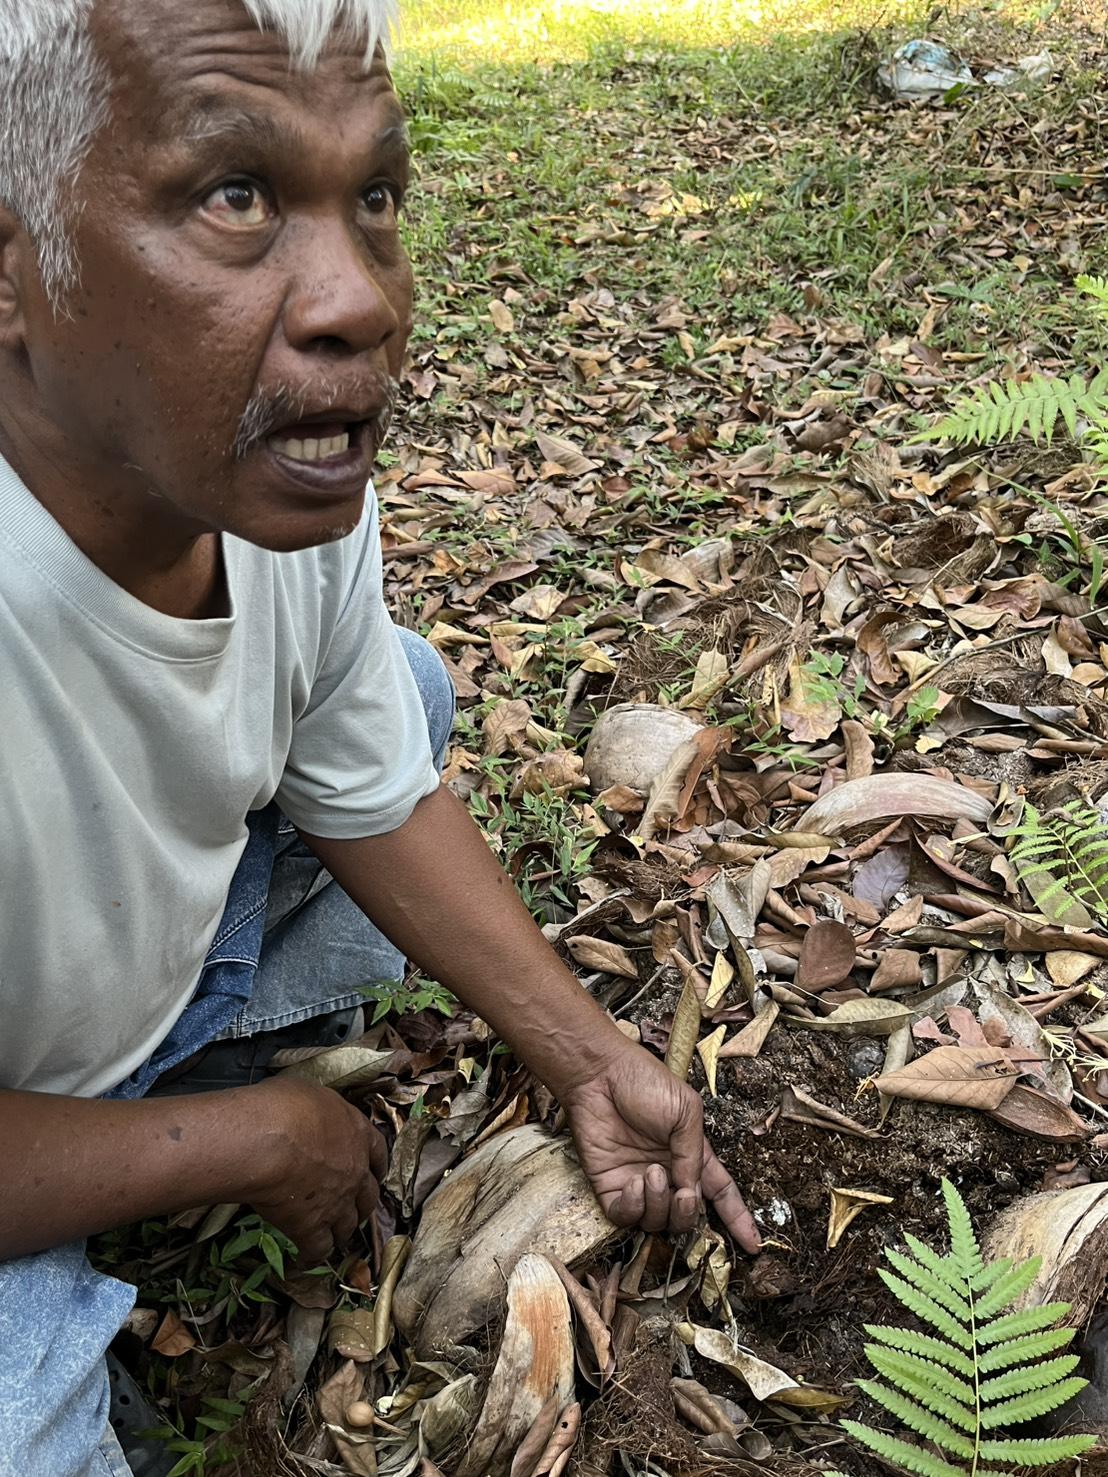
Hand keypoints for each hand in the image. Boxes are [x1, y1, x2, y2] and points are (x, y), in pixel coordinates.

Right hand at [243, 1077, 386, 1263]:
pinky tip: (305, 1260)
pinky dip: (313, 1256)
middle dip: (362, 1204)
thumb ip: (321, 1112)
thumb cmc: (285, 1107)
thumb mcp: (310, 1094)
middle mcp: (355, 1172)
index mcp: (358, 1134)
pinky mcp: (312, 1227)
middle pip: (368, 1196)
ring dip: (342, 1232)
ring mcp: (337, 1203)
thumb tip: (312, 1113)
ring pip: (348, 1226)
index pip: (378, 1152)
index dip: (377, 1165)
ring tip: (334, 1237)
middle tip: (353, 1209)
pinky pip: (318, 1249)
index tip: (375, 1172)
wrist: (268, 1141)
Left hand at [560, 1042, 760, 1251]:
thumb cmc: (645, 1084)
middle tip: (683, 1193)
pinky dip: (633, 1208)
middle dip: (688, 1215)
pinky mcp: (609, 1187)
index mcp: (692, 1155)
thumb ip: (694, 1156)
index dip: (737, 1219)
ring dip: (660, 1204)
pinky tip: (634, 1182)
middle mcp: (667, 1175)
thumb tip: (690, 1194)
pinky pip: (625, 1218)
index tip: (753, 1245)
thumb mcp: (686, 1112)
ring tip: (651, 1172)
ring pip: (657, 1223)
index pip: (720, 1194)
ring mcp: (638, 1183)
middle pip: (687, 1217)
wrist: (601, 1075)